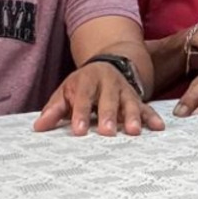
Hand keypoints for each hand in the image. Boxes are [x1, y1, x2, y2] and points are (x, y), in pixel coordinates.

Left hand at [33, 63, 164, 136]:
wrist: (107, 65)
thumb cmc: (82, 85)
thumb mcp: (65, 91)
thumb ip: (54, 109)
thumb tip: (39, 127)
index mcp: (87, 80)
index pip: (83, 97)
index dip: (81, 114)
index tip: (79, 131)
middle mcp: (109, 83)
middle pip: (109, 99)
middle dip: (109, 115)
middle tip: (108, 132)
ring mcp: (125, 90)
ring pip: (130, 102)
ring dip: (133, 116)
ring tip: (134, 131)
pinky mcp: (137, 97)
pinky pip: (146, 107)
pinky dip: (152, 117)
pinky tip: (159, 127)